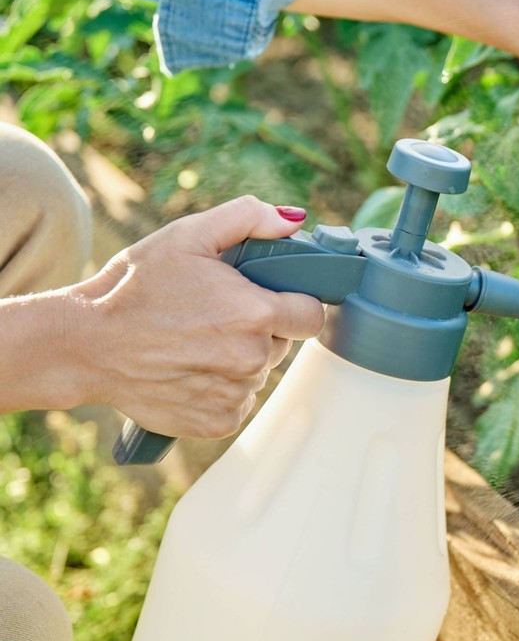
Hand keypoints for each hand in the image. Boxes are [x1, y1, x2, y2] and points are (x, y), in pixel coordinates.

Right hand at [68, 197, 325, 437]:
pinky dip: (219, 390)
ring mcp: (237, 394)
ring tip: (193, 343)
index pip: (312, 315)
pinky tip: (188, 370)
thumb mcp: (187, 236)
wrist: (84, 345)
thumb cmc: (134, 287)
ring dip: (238, 360)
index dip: (293, 304)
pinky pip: (238, 402)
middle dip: (259, 329)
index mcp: (256, 313)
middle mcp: (253, 359)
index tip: (269, 300)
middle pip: (282, 343)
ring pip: (258, 373)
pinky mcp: (220, 422)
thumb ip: (247, 218)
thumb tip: (293, 219)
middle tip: (214, 317)